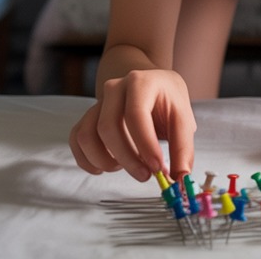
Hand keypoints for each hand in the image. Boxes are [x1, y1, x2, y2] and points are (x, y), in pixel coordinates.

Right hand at [68, 69, 195, 181]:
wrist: (150, 84)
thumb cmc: (166, 100)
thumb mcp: (182, 117)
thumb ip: (183, 147)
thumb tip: (180, 178)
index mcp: (141, 82)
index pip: (136, 114)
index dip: (145, 145)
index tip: (158, 168)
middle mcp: (114, 89)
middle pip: (107, 127)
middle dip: (126, 158)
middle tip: (146, 175)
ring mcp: (97, 103)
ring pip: (87, 135)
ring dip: (104, 160)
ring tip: (126, 166)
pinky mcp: (88, 117)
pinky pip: (77, 140)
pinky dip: (87, 160)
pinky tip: (108, 167)